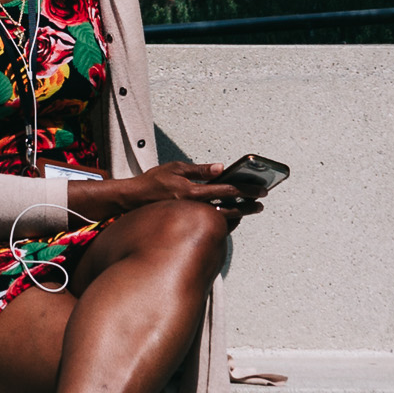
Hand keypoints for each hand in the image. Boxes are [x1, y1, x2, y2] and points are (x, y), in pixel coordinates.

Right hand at [82, 159, 260, 221]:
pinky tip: (230, 215)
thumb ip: (200, 170)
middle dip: (247, 207)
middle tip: (261, 204)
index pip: (226, 191)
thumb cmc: (153, 182)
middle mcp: (193, 208)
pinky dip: (223, 220)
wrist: (132, 201)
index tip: (260, 190)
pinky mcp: (186, 222)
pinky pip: (209, 224)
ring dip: (237, 215)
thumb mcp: (176, 168)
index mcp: (192, 192)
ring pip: (220, 220)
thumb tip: (221, 168)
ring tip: (250, 209)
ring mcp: (190, 218)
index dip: (245, 190)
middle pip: (228, 210)